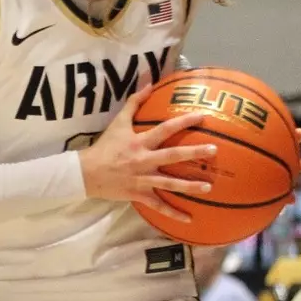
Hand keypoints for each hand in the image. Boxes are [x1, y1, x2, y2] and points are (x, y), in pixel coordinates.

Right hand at [78, 101, 214, 222]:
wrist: (86, 172)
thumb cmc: (105, 147)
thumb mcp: (118, 122)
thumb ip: (135, 102)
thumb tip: (149, 82)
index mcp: (141, 142)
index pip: (166, 129)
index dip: (184, 121)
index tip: (203, 117)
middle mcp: (144, 160)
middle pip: (173, 156)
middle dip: (194, 153)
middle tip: (214, 151)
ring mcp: (143, 179)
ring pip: (170, 183)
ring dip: (190, 186)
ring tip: (209, 187)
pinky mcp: (139, 195)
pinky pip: (158, 205)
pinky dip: (173, 213)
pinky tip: (189, 219)